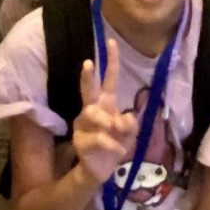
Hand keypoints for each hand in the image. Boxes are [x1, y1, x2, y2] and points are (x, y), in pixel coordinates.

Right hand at [70, 41, 137, 185]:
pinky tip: (116, 151)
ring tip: (118, 136)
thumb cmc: (116, 144)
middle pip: (89, 90)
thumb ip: (130, 124)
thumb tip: (123, 119)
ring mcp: (83, 124)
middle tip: (87, 63)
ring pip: (95, 115)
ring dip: (110, 125)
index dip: (111, 60)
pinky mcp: (79, 140)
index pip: (109, 78)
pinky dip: (113, 145)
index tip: (111, 41)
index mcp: (106, 102)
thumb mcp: (130, 134)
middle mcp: (92, 109)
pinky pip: (100, 138)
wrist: (102, 169)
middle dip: (88, 77)